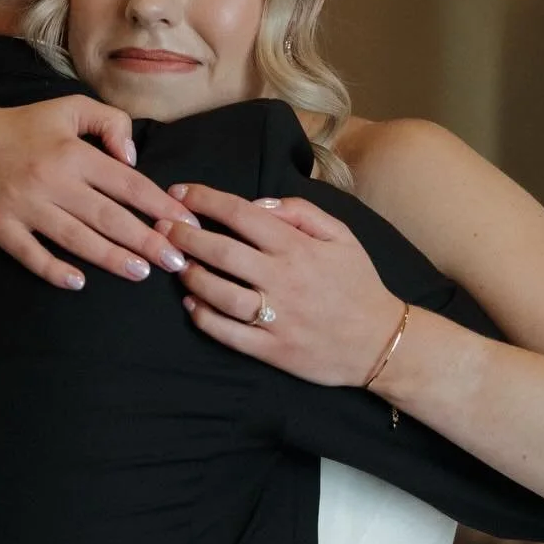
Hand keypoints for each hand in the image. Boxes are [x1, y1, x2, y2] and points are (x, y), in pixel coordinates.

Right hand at [0, 94, 194, 289]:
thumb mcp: (68, 109)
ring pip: (76, 238)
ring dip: (111, 258)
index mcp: (72, 153)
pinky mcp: (0, 227)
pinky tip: (78, 282)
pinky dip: (54, 270)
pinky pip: (31, 254)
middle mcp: (51, 181)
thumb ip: (109, 122)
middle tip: (176, 261)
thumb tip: (133, 159)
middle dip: (146, 240)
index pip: (126, 183)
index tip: (186, 224)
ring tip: (142, 272)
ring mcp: (25, 207)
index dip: (159, 205)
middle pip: (108, 216)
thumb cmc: (21, 127)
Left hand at [164, 184, 403, 385]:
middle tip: (162, 226)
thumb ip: (301, 212)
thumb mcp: (341, 234)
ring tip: (177, 264)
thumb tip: (259, 203)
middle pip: (222, 252)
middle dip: (186, 235)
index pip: (242, 215)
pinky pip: (229, 333)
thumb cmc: (358, 283)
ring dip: (192, 276)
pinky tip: (191, 304)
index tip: (180, 193)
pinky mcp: (272, 350)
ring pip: (221, 293)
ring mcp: (276, 317)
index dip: (206, 200)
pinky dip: (204, 317)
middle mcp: (283, 279)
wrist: (380, 342)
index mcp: (298, 247)